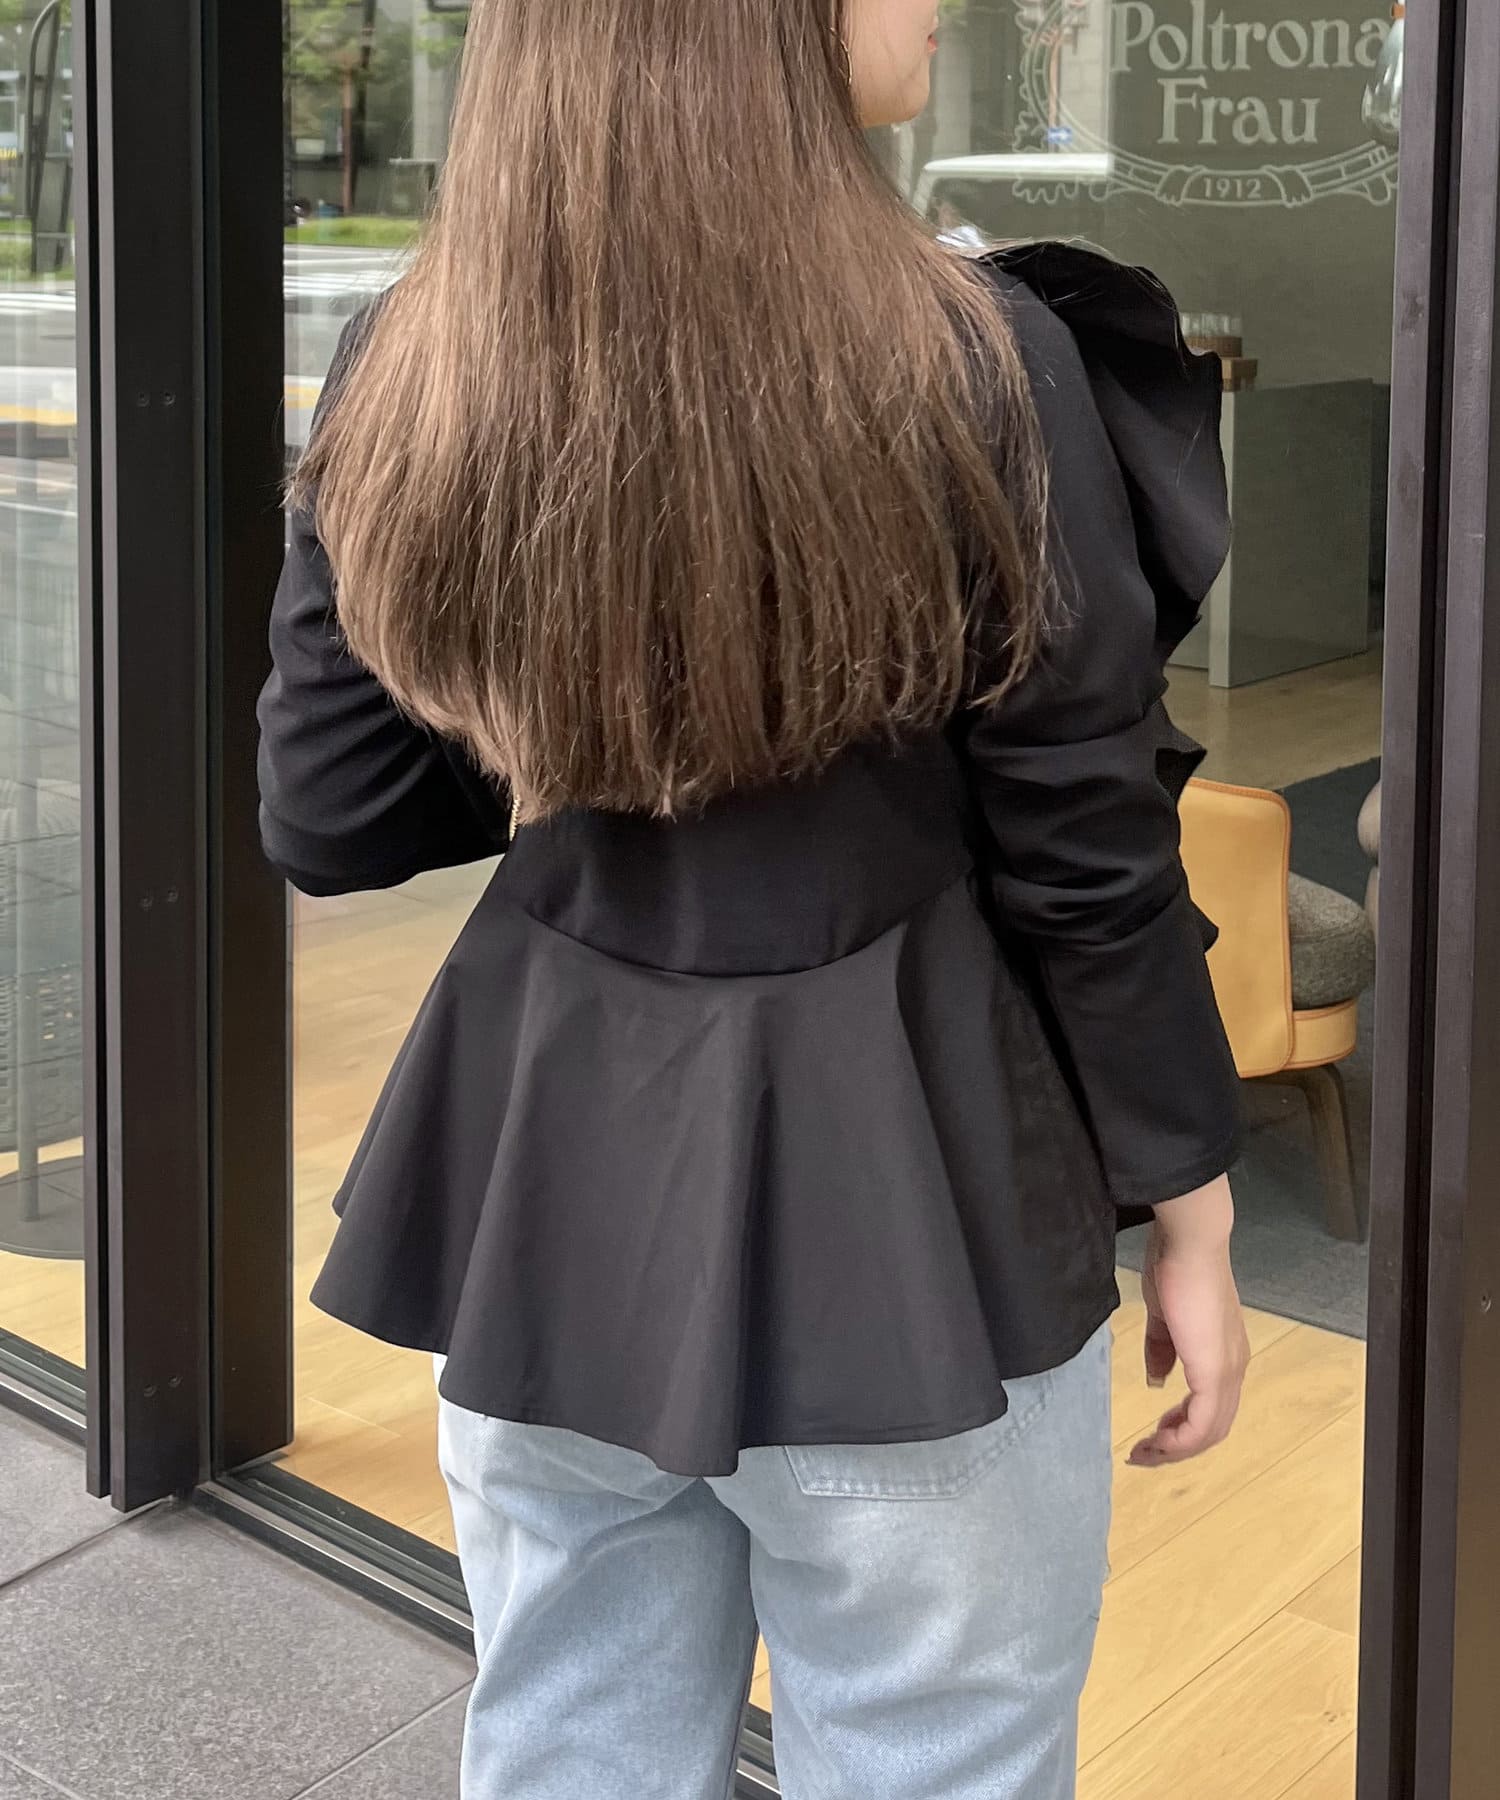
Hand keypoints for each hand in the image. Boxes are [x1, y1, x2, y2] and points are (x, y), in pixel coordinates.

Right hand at [1129, 1176, 1248, 1467]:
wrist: (1190, 1244)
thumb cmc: (1175, 1268)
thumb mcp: (1163, 1316)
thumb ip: (1161, 1350)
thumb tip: (1157, 1382)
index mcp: (1222, 1354)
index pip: (1210, 1407)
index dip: (1181, 1428)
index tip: (1151, 1435)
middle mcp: (1233, 1368)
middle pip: (1212, 1429)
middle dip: (1176, 1447)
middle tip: (1143, 1453)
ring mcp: (1227, 1371)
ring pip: (1210, 1432)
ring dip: (1176, 1449)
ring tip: (1145, 1452)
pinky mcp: (1215, 1372)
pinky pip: (1202, 1424)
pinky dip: (1180, 1441)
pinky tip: (1157, 1441)